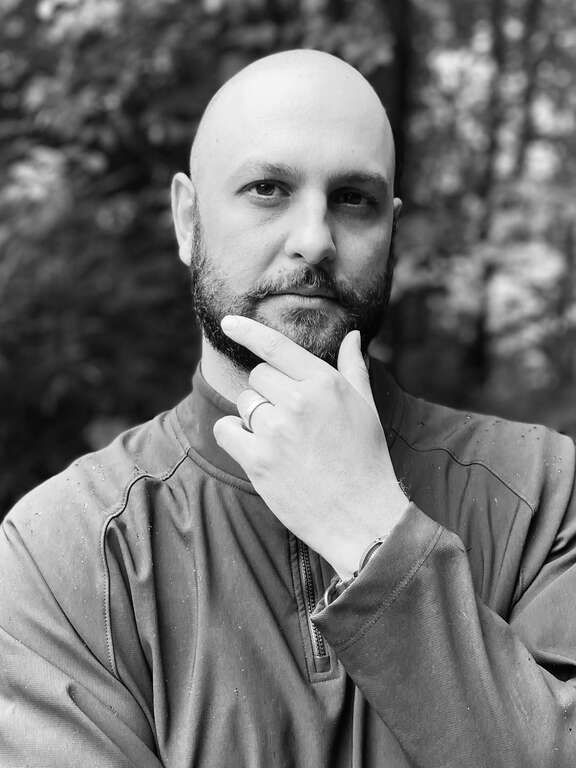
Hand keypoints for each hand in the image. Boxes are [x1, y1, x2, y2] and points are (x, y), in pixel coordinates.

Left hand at [213, 316, 408, 578]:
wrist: (361, 516)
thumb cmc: (366, 459)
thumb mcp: (366, 408)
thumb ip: (353, 368)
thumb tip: (352, 335)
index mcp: (325, 383)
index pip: (276, 347)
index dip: (248, 330)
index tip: (228, 321)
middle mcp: (299, 400)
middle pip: (258, 376)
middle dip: (268, 393)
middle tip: (291, 422)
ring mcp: (276, 430)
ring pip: (244, 403)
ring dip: (255, 418)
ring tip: (284, 443)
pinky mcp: (258, 460)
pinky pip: (226, 430)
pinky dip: (235, 437)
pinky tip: (258, 451)